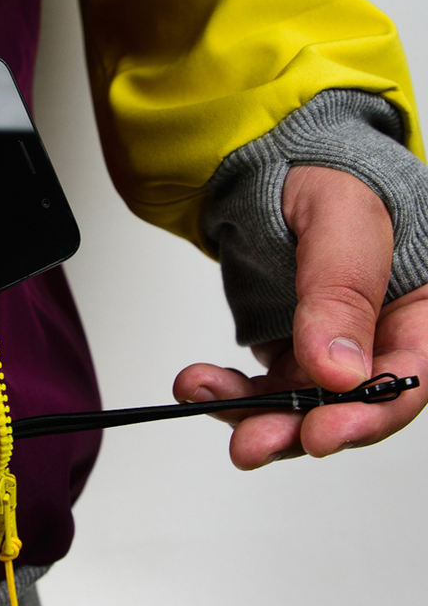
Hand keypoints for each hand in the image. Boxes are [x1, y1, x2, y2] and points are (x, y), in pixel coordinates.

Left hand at [174, 165, 427, 468]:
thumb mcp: (341, 218)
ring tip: (206, 398)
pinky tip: (199, 383)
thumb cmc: (325, 175)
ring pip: (305, 407)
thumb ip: (341, 289)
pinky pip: (265, 388)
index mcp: (422, 307)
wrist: (274, 163)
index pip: (411, 376)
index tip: (322, 431)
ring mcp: (335, 349)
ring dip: (256, 417)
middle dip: (302, 430)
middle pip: (354, 407)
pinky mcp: (292, 350)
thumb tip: (339, 370)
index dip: (370, 415)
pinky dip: (231, 393)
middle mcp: (383, 337)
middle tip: (252, 442)